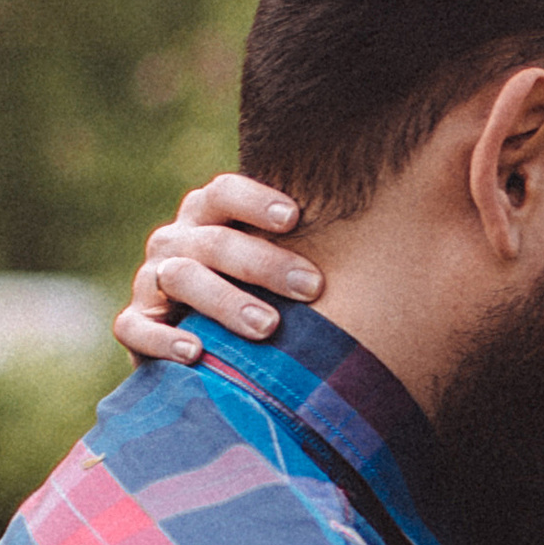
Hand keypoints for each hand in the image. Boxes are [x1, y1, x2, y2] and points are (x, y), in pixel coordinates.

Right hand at [113, 174, 324, 362]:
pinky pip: (137, 327)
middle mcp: (176, 241)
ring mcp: (150, 281)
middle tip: (312, 288)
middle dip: (264, 264)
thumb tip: (409, 203)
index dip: (256, 200)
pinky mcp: (134, 324)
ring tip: (267, 328)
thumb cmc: (264, 295)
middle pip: (215, 240)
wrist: (203, 348)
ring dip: (226, 301)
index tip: (295, 218)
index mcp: (209, 215)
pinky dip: (164, 338)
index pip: (224, 191)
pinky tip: (197, 353)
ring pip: (181, 278)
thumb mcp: (282, 265)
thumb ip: (320, 242)